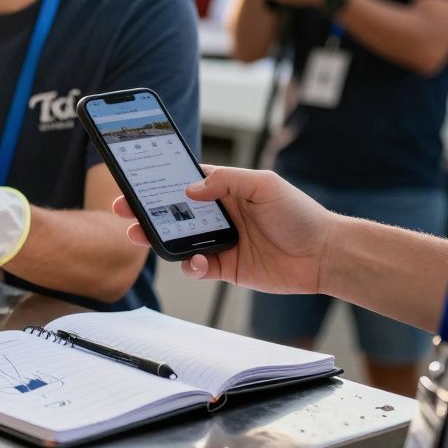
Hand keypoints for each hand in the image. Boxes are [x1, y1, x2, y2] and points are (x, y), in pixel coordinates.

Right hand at [113, 164, 335, 294]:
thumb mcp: (264, 184)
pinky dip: (189, 266)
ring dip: (157, 238)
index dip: (158, 182)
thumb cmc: (299, 214)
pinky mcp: (225, 268)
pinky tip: (195, 262)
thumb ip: (226, 181)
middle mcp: (217, 215)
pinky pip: (196, 268)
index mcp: (224, 190)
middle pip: (172, 212)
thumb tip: (189, 190)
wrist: (325, 254)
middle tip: (123, 210)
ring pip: (177, 240)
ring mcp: (219, 242)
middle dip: (144, 211)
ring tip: (140, 235)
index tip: (134, 180)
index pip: (183, 183)